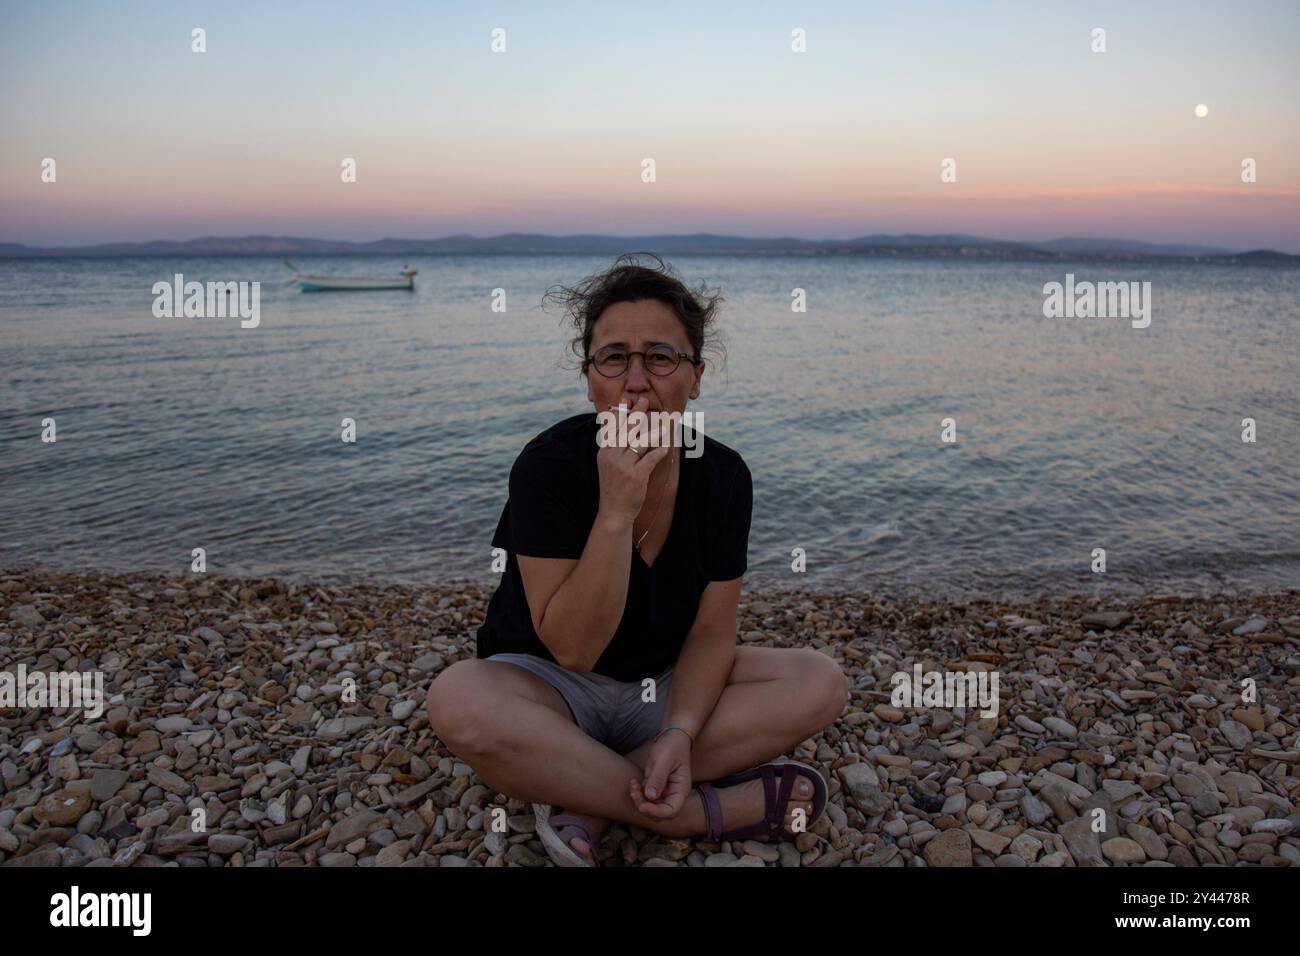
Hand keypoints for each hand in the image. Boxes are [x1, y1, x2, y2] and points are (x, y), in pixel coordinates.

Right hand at [596, 393, 669, 523]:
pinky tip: (666, 447)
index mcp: (605, 453)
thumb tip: (620, 431)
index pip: (612, 429)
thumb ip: (613, 448)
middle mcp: (612, 456)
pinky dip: (659, 452)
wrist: (613, 512)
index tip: (625, 401)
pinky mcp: (636, 476)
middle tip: (644, 400)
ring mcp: (624, 466)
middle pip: (626, 430)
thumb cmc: (613, 488)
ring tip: (663, 422)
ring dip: (653, 431)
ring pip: (640, 442)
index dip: (620, 414)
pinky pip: (651, 459)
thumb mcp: (607, 466)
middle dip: (636, 414)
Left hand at [629, 729, 691, 818]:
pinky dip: (637, 792)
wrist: (672, 736)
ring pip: (650, 805)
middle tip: (634, 791)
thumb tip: (650, 797)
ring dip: (639, 799)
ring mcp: (664, 791)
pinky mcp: (655, 786)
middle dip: (644, 806)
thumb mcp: (664, 760)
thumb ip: (658, 778)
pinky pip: (645, 796)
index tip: (643, 806)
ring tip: (632, 784)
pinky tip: (633, 782)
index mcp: (681, 790)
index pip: (671, 810)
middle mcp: (673, 794)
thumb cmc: (672, 746)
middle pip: (659, 812)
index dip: (657, 812)